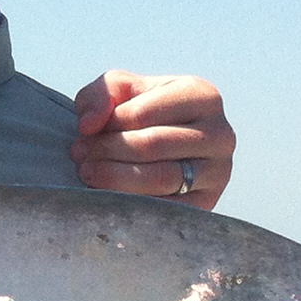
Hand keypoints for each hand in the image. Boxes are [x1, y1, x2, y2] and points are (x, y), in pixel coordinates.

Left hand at [69, 73, 235, 208]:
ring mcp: (218, 172)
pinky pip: (166, 208)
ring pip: (160, 178)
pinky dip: (132, 204)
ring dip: (114, 178)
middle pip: (152, 145)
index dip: (107, 124)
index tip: (81, 133)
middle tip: (79, 156)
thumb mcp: (121, 91)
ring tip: (88, 173)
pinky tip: (108, 197)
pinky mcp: (208, 204)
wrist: (164, 153)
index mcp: (202, 96)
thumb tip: (89, 124)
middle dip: (107, 151)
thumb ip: (102, 93)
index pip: (144, 112)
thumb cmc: (139, 114)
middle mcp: (220, 133)